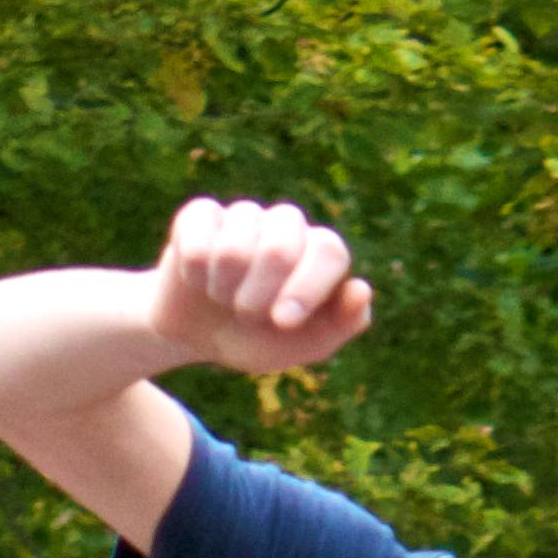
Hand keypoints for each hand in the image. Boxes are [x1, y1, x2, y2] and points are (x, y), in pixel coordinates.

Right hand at [148, 199, 373, 377]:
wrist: (203, 336)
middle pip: (281, 248)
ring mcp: (246, 215)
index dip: (307, 288)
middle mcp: (287, 226)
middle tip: (249, 316)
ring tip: (224, 299)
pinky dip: (196, 275)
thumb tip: (362, 289)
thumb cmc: (264, 338)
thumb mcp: (307, 344)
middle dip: (260, 298)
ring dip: (225, 291)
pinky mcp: (202, 214)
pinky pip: (197, 240)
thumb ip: (342, 323)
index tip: (283, 322)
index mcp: (320, 254)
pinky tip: (199, 281)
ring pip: (235, 248)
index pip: (329, 251)